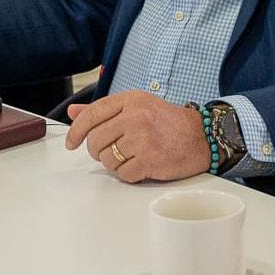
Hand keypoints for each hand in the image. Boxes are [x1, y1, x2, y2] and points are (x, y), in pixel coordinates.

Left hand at [61, 91, 210, 182]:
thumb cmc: (169, 123)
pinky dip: (130, 174)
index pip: (91, 114)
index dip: (76, 131)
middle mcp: (135, 117)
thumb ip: (104, 111)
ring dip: (116, 163)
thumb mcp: (137, 107)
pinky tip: (142, 166)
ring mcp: (142, 139)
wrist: (203, 137)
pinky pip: (124, 174)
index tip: (71, 142)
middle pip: (95, 141)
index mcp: (130, 100)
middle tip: (110, 152)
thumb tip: (73, 112)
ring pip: (107, 159)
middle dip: (98, 151)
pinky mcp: (150, 160)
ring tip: (132, 156)